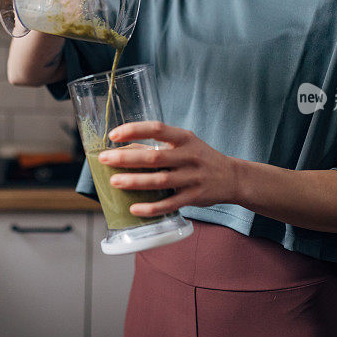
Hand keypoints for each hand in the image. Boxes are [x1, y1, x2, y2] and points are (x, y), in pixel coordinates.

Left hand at [97, 121, 241, 217]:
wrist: (232, 177)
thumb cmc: (200, 158)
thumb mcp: (184, 145)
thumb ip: (159, 147)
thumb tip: (123, 150)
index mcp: (184, 138)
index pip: (157, 128)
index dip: (134, 130)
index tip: (114, 134)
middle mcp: (189, 156)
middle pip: (154, 157)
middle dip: (127, 158)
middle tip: (104, 159)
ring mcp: (193, 177)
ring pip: (160, 181)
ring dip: (135, 182)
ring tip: (114, 182)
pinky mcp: (194, 197)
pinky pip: (170, 203)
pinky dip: (151, 208)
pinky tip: (134, 208)